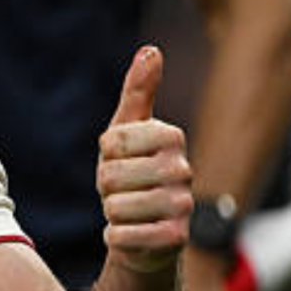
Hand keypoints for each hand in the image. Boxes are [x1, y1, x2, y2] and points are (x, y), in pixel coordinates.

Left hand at [96, 46, 192, 273]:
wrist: (146, 232)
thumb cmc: (133, 173)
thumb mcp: (127, 130)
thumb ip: (138, 91)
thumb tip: (151, 50)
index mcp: (172, 137)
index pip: (111, 141)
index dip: (105, 154)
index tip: (119, 160)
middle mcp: (184, 170)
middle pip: (110, 175)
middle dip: (106, 186)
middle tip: (122, 190)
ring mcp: (183, 206)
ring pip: (115, 207)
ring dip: (111, 212)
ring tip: (128, 211)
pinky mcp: (176, 240)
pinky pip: (121, 236)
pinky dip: (115, 237)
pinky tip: (131, 234)